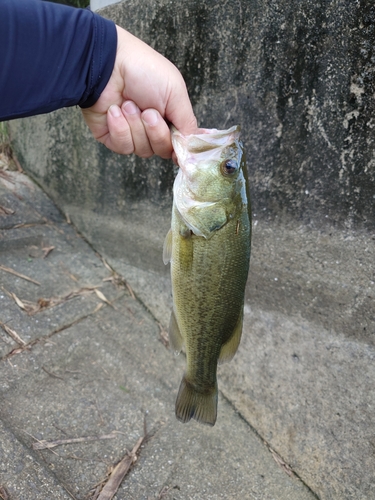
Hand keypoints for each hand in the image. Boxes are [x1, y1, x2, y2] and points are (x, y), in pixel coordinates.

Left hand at [81, 26, 197, 158]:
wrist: (108, 64)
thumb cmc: (144, 70)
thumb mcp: (176, 93)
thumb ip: (187, 124)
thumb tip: (191, 149)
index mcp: (170, 118)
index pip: (179, 145)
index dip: (179, 148)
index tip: (179, 145)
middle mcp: (152, 129)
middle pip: (162, 151)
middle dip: (156, 132)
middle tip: (148, 111)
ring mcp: (132, 134)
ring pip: (143, 151)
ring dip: (136, 126)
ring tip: (127, 104)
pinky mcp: (112, 138)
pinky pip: (123, 147)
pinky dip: (120, 128)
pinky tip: (114, 111)